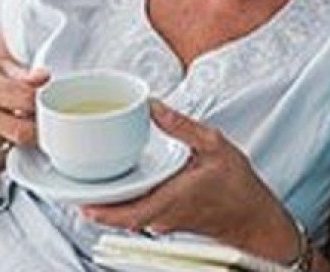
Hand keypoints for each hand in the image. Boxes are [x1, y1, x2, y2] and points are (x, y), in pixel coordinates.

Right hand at [0, 58, 47, 165]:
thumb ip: (24, 74)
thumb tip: (44, 76)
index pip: (27, 98)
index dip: (42, 100)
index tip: (44, 98)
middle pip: (24, 131)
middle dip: (38, 126)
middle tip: (36, 115)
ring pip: (16, 143)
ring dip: (23, 134)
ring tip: (12, 119)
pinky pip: (2, 153)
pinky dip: (7, 144)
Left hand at [81, 101, 299, 261]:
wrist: (254, 217)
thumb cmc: (238, 186)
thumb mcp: (214, 146)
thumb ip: (182, 127)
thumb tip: (154, 107)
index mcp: (172, 198)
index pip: (127, 214)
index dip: (99, 210)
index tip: (78, 200)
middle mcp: (163, 216)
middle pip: (119, 216)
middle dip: (95, 203)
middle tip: (75, 184)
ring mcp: (164, 222)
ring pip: (128, 216)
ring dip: (110, 203)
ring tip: (93, 181)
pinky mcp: (168, 221)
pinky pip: (139, 215)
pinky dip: (126, 203)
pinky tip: (123, 185)